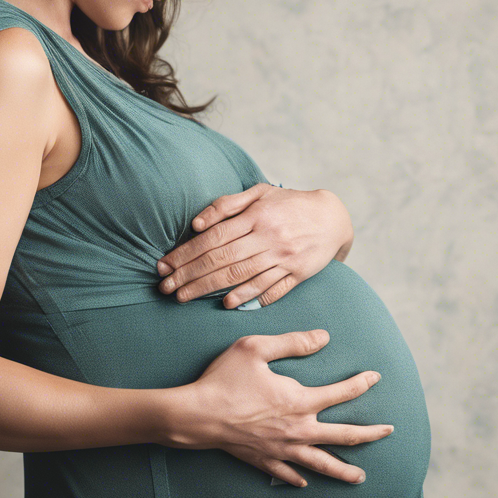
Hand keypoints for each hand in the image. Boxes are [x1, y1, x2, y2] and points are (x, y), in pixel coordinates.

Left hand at [155, 184, 353, 308]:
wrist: (333, 218)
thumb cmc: (289, 204)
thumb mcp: (259, 193)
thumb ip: (227, 205)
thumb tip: (196, 223)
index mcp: (256, 216)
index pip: (212, 237)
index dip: (185, 253)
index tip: (164, 266)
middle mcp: (268, 237)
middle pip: (222, 259)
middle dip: (189, 275)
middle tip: (165, 288)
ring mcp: (283, 258)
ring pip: (241, 276)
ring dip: (209, 289)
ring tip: (184, 298)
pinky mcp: (297, 274)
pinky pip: (270, 289)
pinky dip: (248, 297)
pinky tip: (227, 304)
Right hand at [165, 329, 393, 485]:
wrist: (196, 415)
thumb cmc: (223, 379)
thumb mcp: (256, 348)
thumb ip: (293, 342)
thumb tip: (324, 337)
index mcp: (299, 400)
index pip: (341, 393)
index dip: (361, 384)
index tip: (375, 377)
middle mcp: (297, 429)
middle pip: (344, 436)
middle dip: (370, 434)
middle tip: (389, 432)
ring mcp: (281, 449)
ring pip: (321, 463)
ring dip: (344, 470)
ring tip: (360, 477)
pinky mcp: (262, 460)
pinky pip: (287, 474)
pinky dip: (299, 478)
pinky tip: (305, 481)